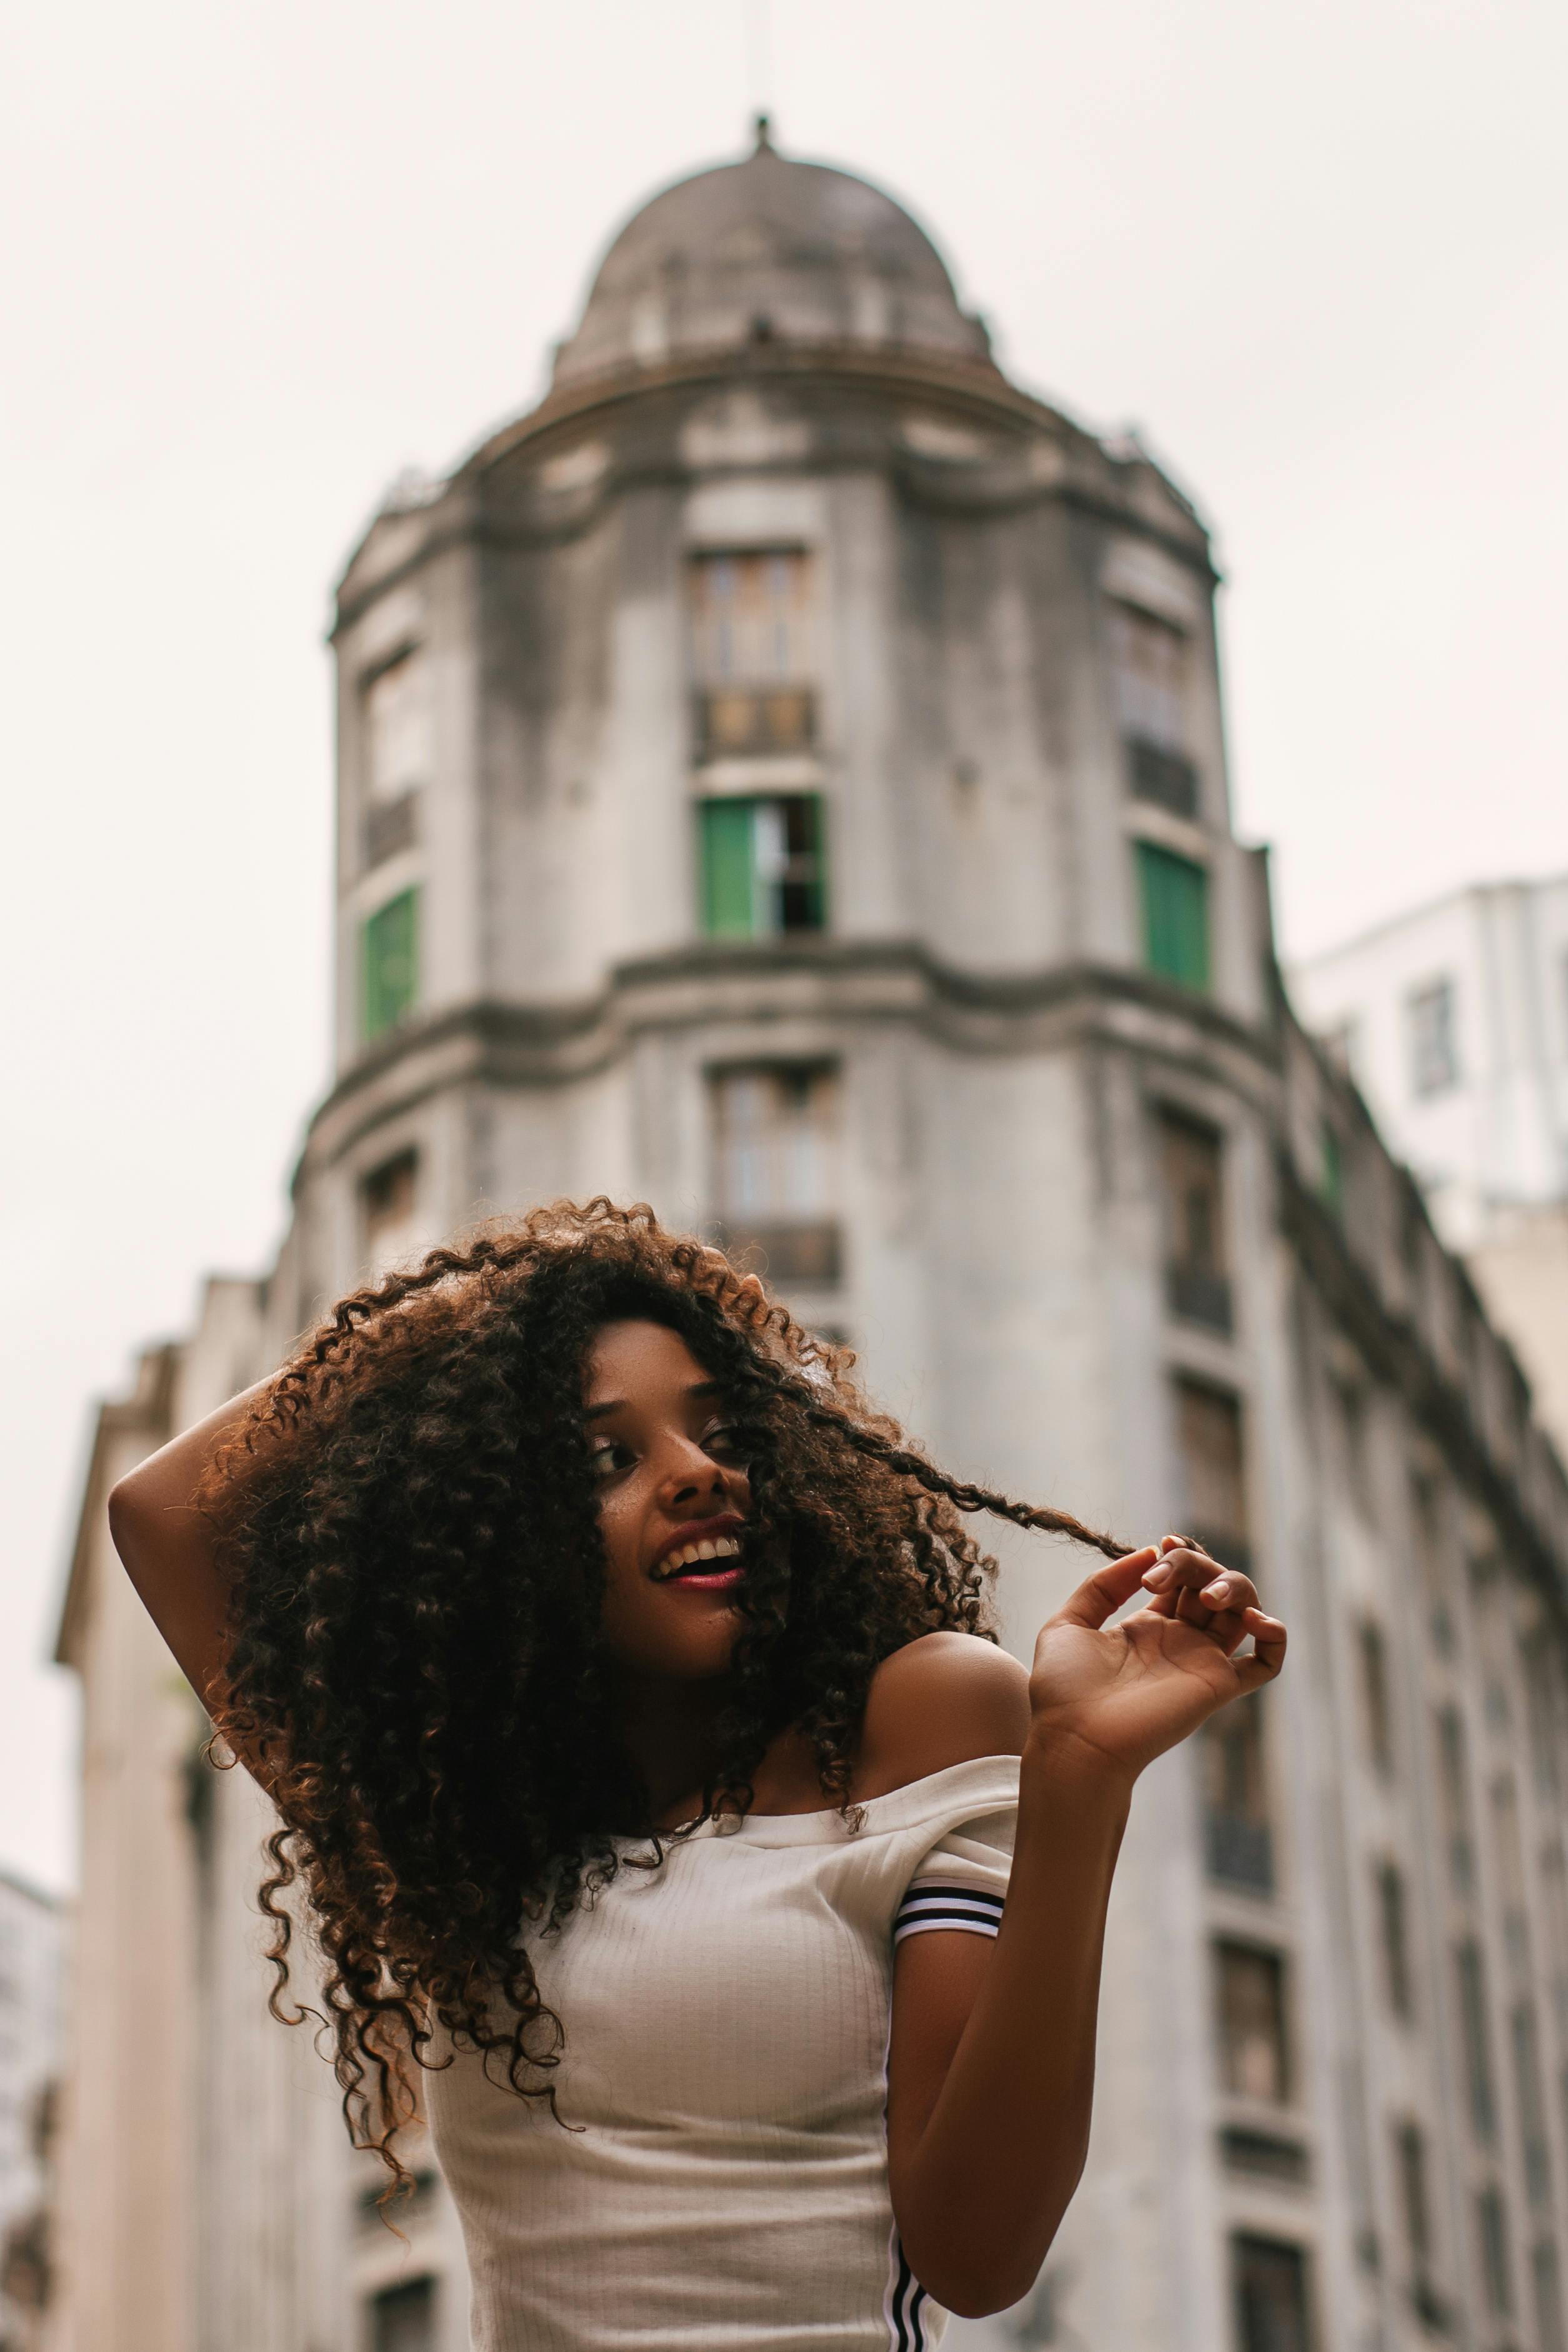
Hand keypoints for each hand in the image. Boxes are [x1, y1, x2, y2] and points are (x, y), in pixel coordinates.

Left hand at [1026, 1537, 1285, 1786]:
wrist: (1075, 1739)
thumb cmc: (1064, 1690)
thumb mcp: (1068, 1624)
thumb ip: (1102, 1586)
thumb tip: (1145, 1553)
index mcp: (1147, 1628)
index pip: (1180, 1580)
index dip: (1179, 1555)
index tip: (1163, 1543)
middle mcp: (1179, 1642)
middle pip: (1211, 1585)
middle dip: (1195, 1564)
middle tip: (1160, 1576)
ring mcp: (1201, 1662)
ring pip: (1244, 1612)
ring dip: (1234, 1588)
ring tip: (1206, 1596)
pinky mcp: (1218, 1686)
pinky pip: (1266, 1664)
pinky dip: (1274, 1637)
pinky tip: (1256, 1620)